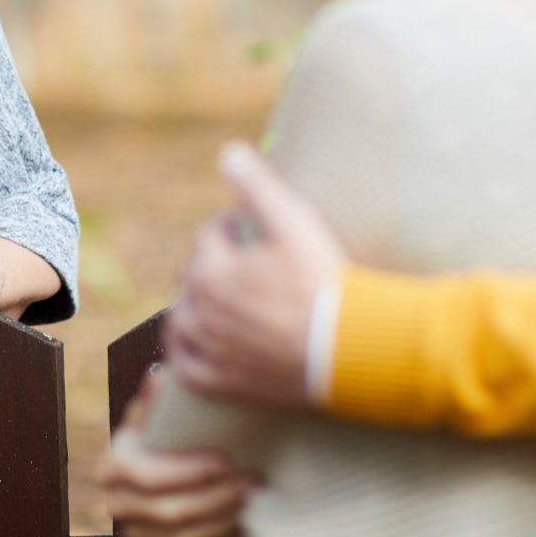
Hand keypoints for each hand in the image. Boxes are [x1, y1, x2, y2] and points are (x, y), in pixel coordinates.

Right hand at [99, 371, 251, 536]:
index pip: (148, 478)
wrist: (158, 472)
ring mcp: (133, 533)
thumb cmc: (159, 435)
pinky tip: (242, 520)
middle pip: (168, 511)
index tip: (224, 460)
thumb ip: (155, 399)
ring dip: (221, 519)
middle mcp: (116, 504)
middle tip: (250, 481)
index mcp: (111, 467)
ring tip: (252, 498)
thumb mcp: (154, 414)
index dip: (187, 473)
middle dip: (214, 498)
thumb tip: (158, 377)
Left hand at [168, 142, 346, 406]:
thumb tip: (228, 152)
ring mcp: (211, 353)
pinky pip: (188, 369)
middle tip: (247, 259)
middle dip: (215, 262)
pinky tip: (197, 344)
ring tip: (220, 296)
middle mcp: (201, 314)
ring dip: (195, 304)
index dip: (235, 225)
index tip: (258, 227)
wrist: (352, 348)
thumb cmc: (323, 281)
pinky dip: (186, 354)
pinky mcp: (224, 385)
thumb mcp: (293, 220)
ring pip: (183, 322)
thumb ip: (257, 184)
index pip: (210, 236)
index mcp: (210, 273)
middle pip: (195, 277)